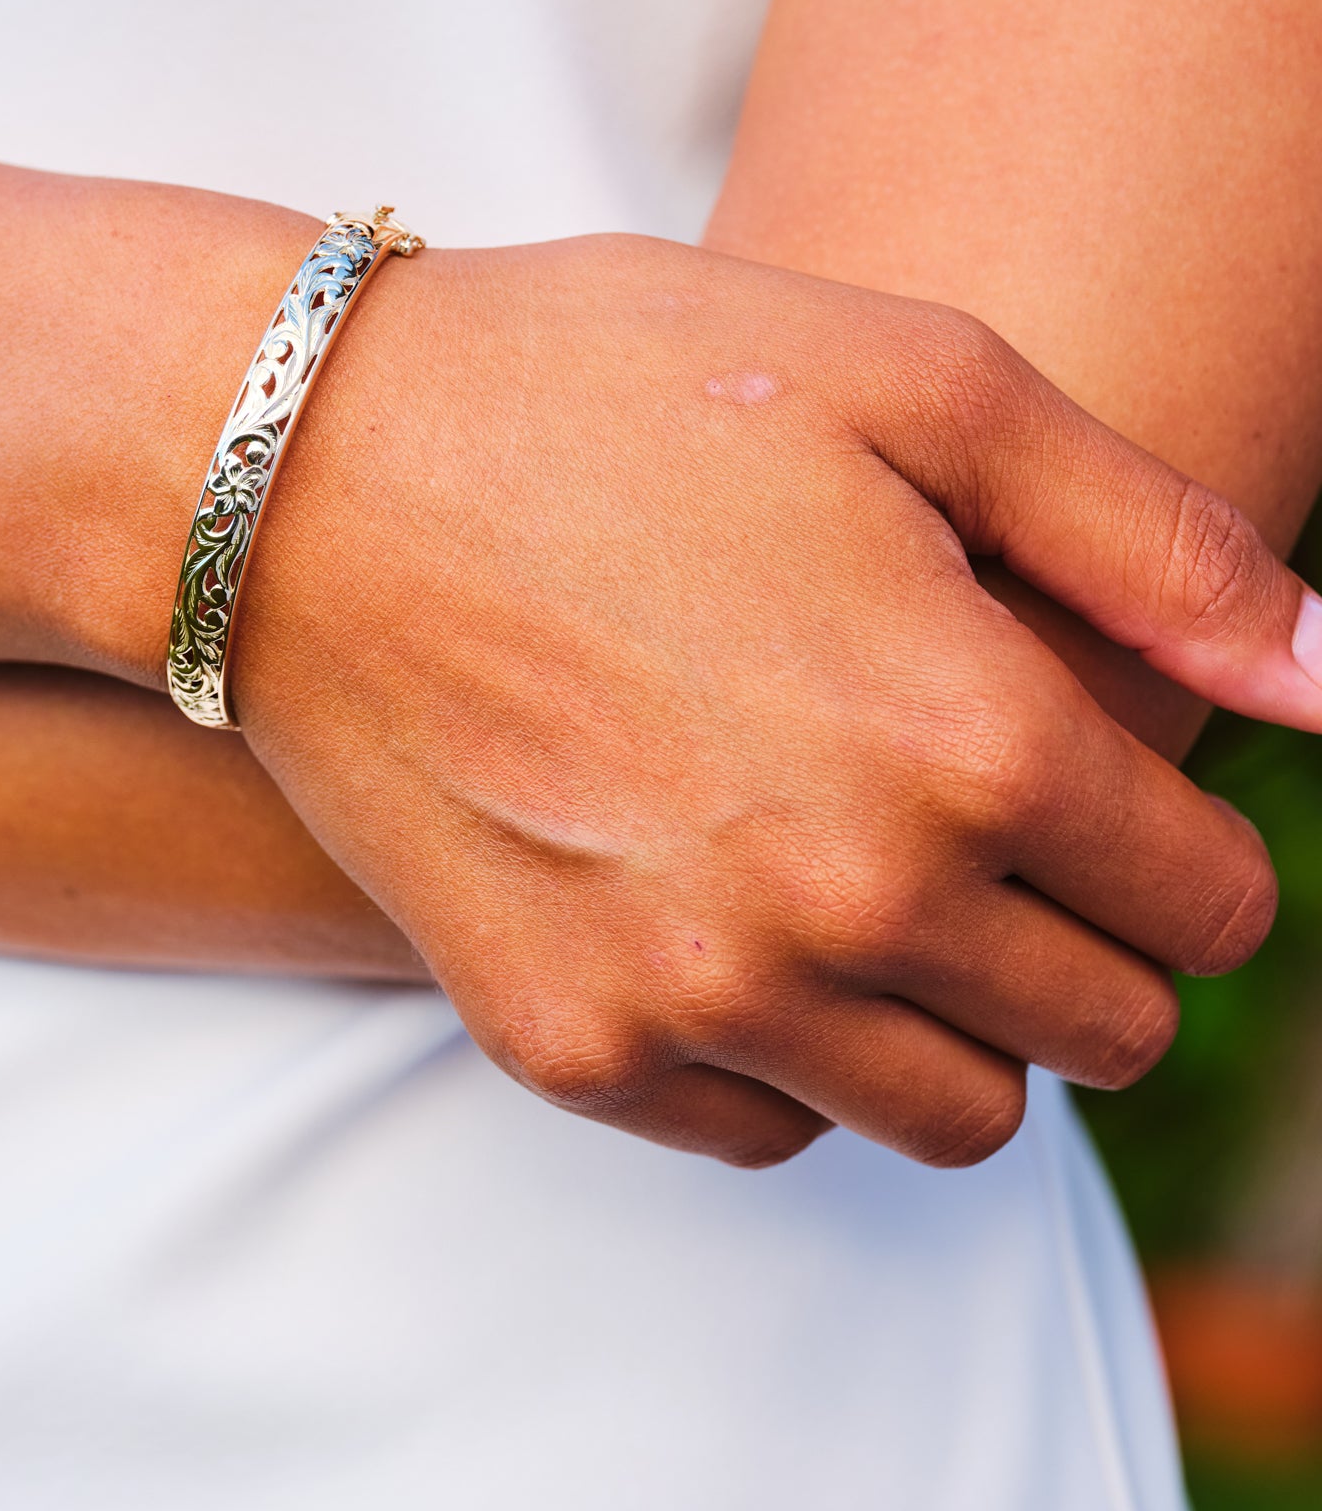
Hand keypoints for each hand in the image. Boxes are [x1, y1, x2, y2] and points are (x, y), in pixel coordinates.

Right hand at [232, 233, 1309, 1167]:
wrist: (299, 477)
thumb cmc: (605, 390)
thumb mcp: (909, 379)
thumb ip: (1157, 540)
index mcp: (970, 740)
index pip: (1212, 901)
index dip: (1179, 827)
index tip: (1081, 760)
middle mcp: (849, 906)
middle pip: (1104, 1031)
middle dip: (1083, 929)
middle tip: (971, 806)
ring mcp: (696, 994)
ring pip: (950, 1113)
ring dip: (951, 1012)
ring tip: (859, 869)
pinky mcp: (567, 1041)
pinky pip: (765, 1132)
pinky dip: (786, 1048)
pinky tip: (724, 908)